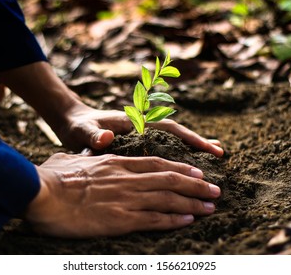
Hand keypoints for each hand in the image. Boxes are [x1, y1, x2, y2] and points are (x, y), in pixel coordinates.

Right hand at [25, 153, 220, 237]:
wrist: (42, 193)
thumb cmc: (52, 177)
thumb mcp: (71, 157)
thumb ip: (86, 154)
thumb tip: (89, 150)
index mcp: (117, 163)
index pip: (157, 163)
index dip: (181, 167)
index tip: (197, 172)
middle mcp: (127, 179)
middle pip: (170, 179)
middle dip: (196, 185)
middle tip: (215, 190)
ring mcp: (126, 199)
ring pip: (168, 199)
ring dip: (193, 203)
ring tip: (210, 206)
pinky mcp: (121, 219)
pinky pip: (154, 219)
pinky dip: (174, 219)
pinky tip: (188, 220)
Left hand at [58, 104, 223, 156]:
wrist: (70, 122)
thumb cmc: (76, 126)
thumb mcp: (81, 130)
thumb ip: (92, 134)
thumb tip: (105, 137)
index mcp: (134, 121)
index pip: (168, 128)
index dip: (190, 137)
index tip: (209, 148)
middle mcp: (141, 126)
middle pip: (176, 134)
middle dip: (197, 142)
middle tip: (220, 153)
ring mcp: (140, 134)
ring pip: (171, 141)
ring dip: (190, 148)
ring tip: (212, 157)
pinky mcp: (136, 143)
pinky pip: (160, 149)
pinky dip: (174, 156)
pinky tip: (182, 168)